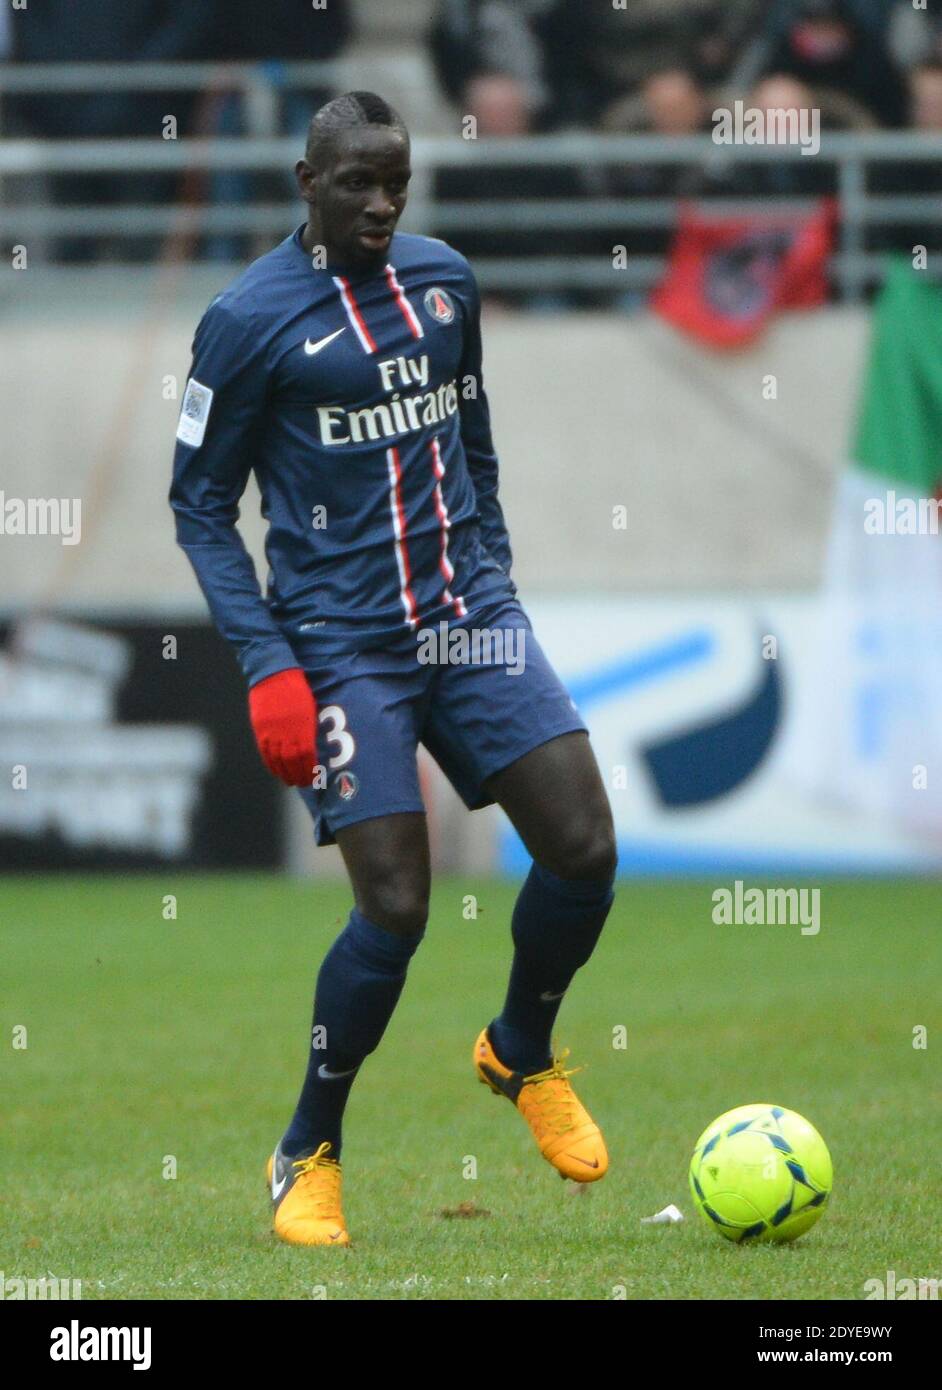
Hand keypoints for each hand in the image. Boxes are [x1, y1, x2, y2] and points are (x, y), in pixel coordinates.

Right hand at [247, 668, 316, 786]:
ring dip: (284, 773)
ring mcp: (271, 732)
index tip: (313, 778)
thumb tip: (310, 748)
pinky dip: (270, 764)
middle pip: (292, 762)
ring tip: (290, 781)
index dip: (309, 770)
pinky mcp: (259, 730)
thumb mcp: (310, 709)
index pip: (307, 756)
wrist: (272, 675)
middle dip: (298, 775)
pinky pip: (264, 753)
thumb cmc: (296, 689)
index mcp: (303, 727)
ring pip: (277, 760)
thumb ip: (309, 730)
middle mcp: (286, 733)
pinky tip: (275, 771)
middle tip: (302, 783)